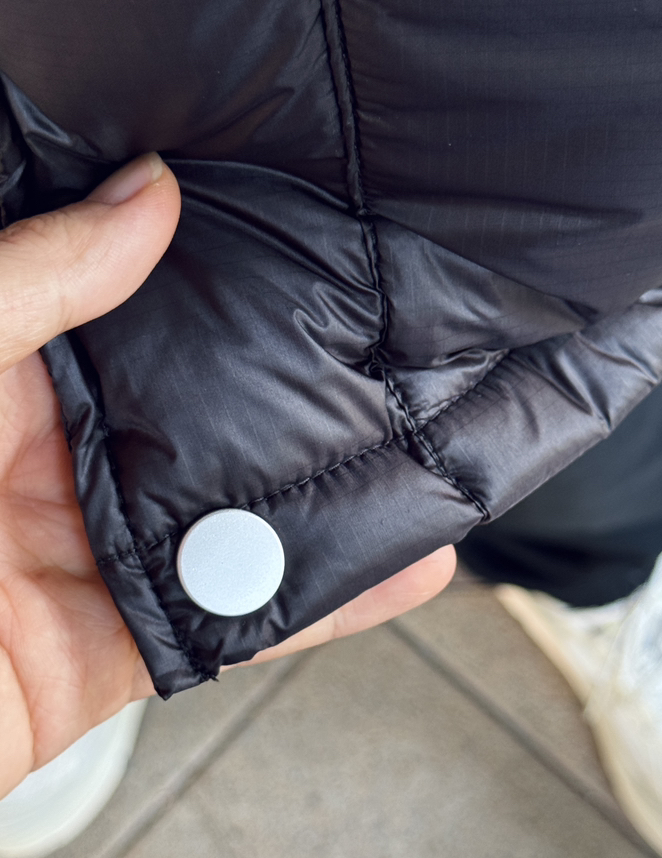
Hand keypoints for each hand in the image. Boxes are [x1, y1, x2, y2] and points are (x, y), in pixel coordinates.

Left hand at [0, 155, 455, 797]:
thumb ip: (25, 283)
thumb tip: (141, 203)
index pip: (113, 307)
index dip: (196, 271)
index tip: (283, 235)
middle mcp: (40, 465)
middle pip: (193, 417)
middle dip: (290, 387)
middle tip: (380, 343)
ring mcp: (81, 559)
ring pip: (229, 521)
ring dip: (330, 499)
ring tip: (424, 450)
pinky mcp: (111, 654)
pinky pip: (231, 622)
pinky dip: (320, 605)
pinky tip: (396, 569)